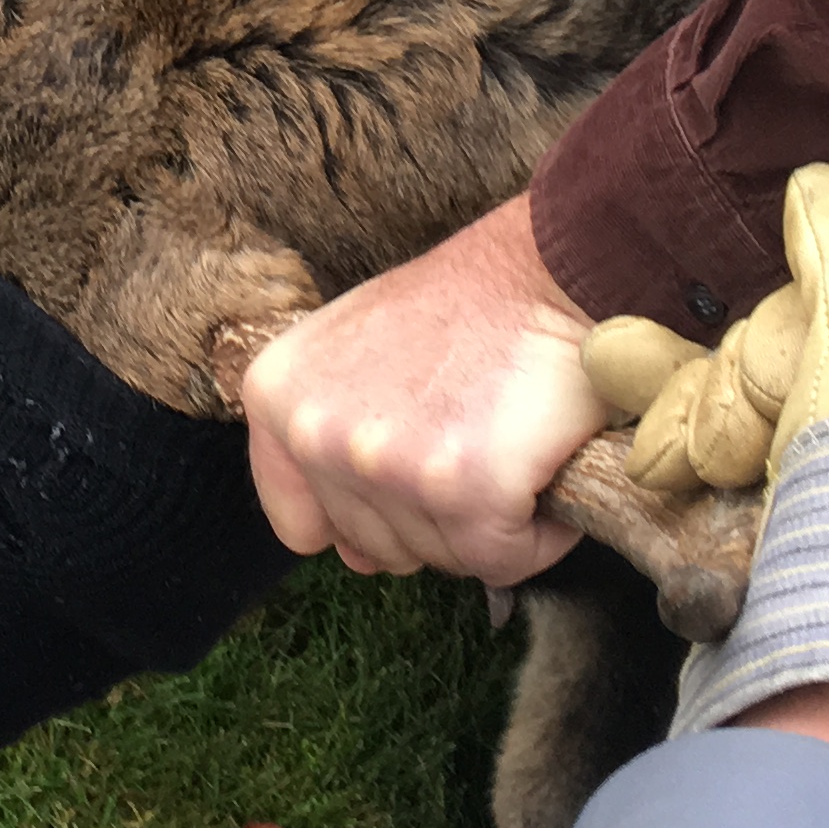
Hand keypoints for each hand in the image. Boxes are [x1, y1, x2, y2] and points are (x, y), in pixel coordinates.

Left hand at [242, 203, 605, 586]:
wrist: (550, 267)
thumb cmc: (464, 307)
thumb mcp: (356, 354)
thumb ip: (332, 443)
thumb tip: (346, 556)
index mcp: (278, 398)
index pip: (300, 525)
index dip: (363, 516)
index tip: (407, 478)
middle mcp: (317, 435)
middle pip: (381, 550)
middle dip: (438, 516)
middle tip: (477, 439)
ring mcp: (389, 466)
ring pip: (446, 558)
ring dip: (494, 521)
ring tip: (511, 443)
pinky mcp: (468, 490)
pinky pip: (508, 560)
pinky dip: (540, 531)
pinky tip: (545, 464)